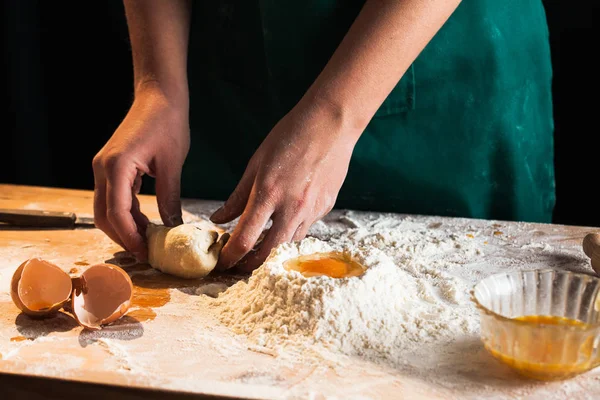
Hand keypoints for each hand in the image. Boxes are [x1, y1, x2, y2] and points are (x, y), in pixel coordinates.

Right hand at [92, 88, 188, 260]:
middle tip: (146, 254)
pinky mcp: (111, 166)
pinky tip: (145, 224)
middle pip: (104, 215)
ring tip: (148, 242)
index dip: (130, 237)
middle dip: (123, 237)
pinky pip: (114, 197)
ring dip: (124, 227)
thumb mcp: (172, 165)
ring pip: (106, 208)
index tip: (146, 253)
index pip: (116, 212)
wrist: (159, 95)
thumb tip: (173, 228)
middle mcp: (103, 168)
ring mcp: (104, 167)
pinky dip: (127, 213)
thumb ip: (170, 198)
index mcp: (117, 166)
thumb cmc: (168, 122)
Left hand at [211, 100, 358, 270]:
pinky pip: (305, 227)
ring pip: (289, 243)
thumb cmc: (290, 136)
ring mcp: (311, 210)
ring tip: (260, 244)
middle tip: (239, 265)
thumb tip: (219, 219)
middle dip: (250, 264)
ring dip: (272, 249)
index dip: (230, 257)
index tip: (222, 262)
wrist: (331, 124)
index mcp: (268, 194)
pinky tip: (285, 220)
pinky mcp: (325, 208)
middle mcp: (291, 207)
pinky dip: (291, 230)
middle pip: (268, 252)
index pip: (245, 239)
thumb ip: (238, 196)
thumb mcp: (256, 163)